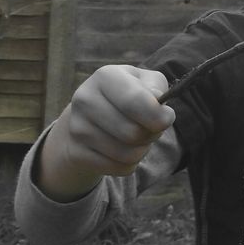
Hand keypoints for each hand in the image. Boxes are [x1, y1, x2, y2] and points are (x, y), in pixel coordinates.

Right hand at [38, 65, 174, 199]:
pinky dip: (129, 164)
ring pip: (127, 154)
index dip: (159, 116)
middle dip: (152, 135)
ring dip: (142, 150)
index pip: (135, 101)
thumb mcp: (145, 82)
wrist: (90, 116)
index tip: (167, 117)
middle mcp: (86, 99)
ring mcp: (77, 127)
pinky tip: (123, 151)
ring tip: (137, 138)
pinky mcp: (76, 152)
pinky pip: (118, 168)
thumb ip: (156, 86)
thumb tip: (157, 100)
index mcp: (106, 76)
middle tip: (150, 128)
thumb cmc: (127, 96)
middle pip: (133, 133)